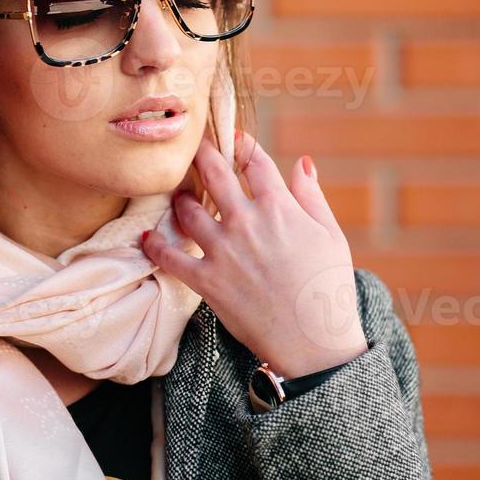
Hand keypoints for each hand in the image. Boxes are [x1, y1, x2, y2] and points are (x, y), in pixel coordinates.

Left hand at [141, 130, 367, 378]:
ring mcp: (222, 249)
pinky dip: (155, 246)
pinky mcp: (205, 279)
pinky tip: (148, 237)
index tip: (232, 137)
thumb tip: (302, 161)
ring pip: (188, 210)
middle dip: (201, 154)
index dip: (241, 144)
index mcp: (279, 207)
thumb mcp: (331, 235)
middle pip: (214, 174)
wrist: (315, 342)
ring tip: (179, 196)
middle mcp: (246, 221)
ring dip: (181, 199)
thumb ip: (311, 195)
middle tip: (191, 146)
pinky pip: (170, 257)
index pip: (253, 162)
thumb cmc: (329, 287)